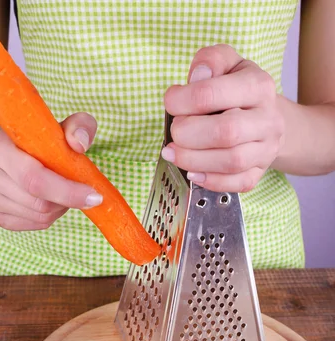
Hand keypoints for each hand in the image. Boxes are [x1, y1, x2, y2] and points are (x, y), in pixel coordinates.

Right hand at [0, 113, 100, 230]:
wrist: (2, 152)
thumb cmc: (36, 139)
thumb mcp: (61, 126)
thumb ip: (79, 126)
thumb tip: (80, 143)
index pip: (33, 178)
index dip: (66, 191)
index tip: (94, 196)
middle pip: (38, 203)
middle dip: (66, 201)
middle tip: (80, 192)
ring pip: (38, 216)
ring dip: (59, 208)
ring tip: (59, 191)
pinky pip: (32, 225)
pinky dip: (47, 217)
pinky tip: (47, 200)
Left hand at [163, 45, 283, 192]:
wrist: (267, 116)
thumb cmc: (238, 89)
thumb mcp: (227, 63)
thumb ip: (211, 61)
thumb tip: (199, 76)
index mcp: (258, 85)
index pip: (211, 94)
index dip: (181, 101)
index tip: (170, 102)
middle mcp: (267, 118)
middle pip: (225, 132)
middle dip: (188, 134)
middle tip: (174, 132)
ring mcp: (266, 148)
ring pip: (232, 161)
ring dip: (193, 160)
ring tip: (173, 153)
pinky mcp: (260, 171)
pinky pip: (238, 183)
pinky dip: (210, 180)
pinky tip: (192, 172)